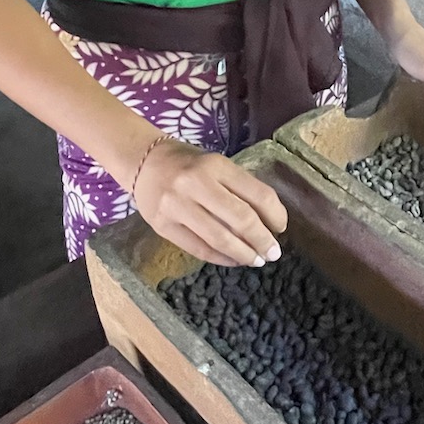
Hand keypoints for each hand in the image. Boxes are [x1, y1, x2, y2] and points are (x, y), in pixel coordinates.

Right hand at [132, 138, 288, 267]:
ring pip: (221, 239)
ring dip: (244, 254)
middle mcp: (196, 184)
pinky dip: (222, 259)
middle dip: (262, 240)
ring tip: (256, 260)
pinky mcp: (163, 226)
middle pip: (241, 219)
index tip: (280, 228)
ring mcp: (177, 206)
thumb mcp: (216, 165)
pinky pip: (199, 249)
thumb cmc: (188, 165)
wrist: (143, 162)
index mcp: (216, 165)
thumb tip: (268, 222)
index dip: (275, 216)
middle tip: (273, 253)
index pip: (257, 194)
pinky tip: (234, 260)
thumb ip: (239, 188)